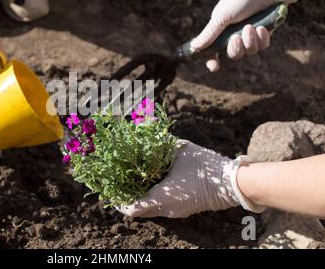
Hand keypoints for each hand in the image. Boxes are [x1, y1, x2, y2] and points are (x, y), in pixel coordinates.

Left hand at [117, 140, 263, 217]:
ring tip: (132, 182)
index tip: (110, 192)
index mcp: (161, 197)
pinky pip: (162, 208)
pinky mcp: (183, 210)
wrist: (231, 183)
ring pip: (151, 210)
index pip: (132, 208)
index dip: (118, 201)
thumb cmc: (204, 166)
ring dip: (140, 198)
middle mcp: (166, 209)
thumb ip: (160, 140)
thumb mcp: (180, 149)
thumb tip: (145, 128)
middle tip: (119, 185)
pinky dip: (153, 198)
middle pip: (139, 211)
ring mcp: (176, 212)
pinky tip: (151, 184)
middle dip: (127, 199)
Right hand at [191, 0, 296, 71]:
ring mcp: (249, 35)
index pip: (213, 51)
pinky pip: (262, 45)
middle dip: (235, 49)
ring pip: (249, 52)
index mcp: (220, 31)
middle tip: (235, 38)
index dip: (213, 61)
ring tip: (251, 26)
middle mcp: (234, 35)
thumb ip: (209, 34)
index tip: (214, 66)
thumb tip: (193, 46)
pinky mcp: (264, 34)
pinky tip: (262, 27)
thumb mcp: (222, 17)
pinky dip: (262, 38)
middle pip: (233, 55)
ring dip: (249, 41)